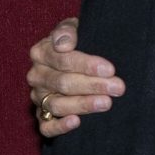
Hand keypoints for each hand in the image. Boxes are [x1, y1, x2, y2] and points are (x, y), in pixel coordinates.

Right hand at [26, 17, 125, 136]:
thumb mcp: (75, 27)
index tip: (110, 69)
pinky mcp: (42, 117)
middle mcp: (36, 76)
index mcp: (40, 52)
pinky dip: (59, 127)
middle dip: (92, 85)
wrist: (76, 58)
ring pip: (57, 105)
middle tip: (117, 87)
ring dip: (83, 104)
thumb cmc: (79, 41)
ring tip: (106, 103)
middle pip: (63, 83)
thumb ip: (68, 30)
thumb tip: (64, 44)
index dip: (86, 65)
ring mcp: (38, 98)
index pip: (62, 60)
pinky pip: (46, 127)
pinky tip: (77, 122)